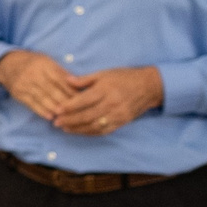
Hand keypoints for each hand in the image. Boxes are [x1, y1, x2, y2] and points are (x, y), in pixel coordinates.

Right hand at [0, 50, 80, 121]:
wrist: (8, 65)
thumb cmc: (34, 63)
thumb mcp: (48, 62)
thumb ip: (62, 73)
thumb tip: (78, 85)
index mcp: (44, 65)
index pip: (60, 79)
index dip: (71, 90)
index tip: (82, 99)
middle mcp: (33, 74)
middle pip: (53, 91)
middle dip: (66, 102)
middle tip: (78, 111)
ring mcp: (24, 85)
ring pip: (43, 99)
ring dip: (55, 109)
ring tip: (66, 116)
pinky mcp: (18, 94)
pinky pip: (32, 104)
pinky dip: (42, 111)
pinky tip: (51, 117)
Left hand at [49, 65, 163, 136]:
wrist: (150, 86)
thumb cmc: (124, 78)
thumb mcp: (104, 73)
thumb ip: (84, 79)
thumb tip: (66, 80)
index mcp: (106, 90)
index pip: (83, 101)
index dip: (69, 107)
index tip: (57, 110)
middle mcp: (112, 103)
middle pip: (87, 115)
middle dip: (70, 120)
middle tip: (56, 122)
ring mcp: (118, 114)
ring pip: (94, 125)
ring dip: (78, 129)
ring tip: (64, 128)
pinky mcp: (123, 122)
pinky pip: (104, 130)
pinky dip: (90, 132)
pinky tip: (80, 131)